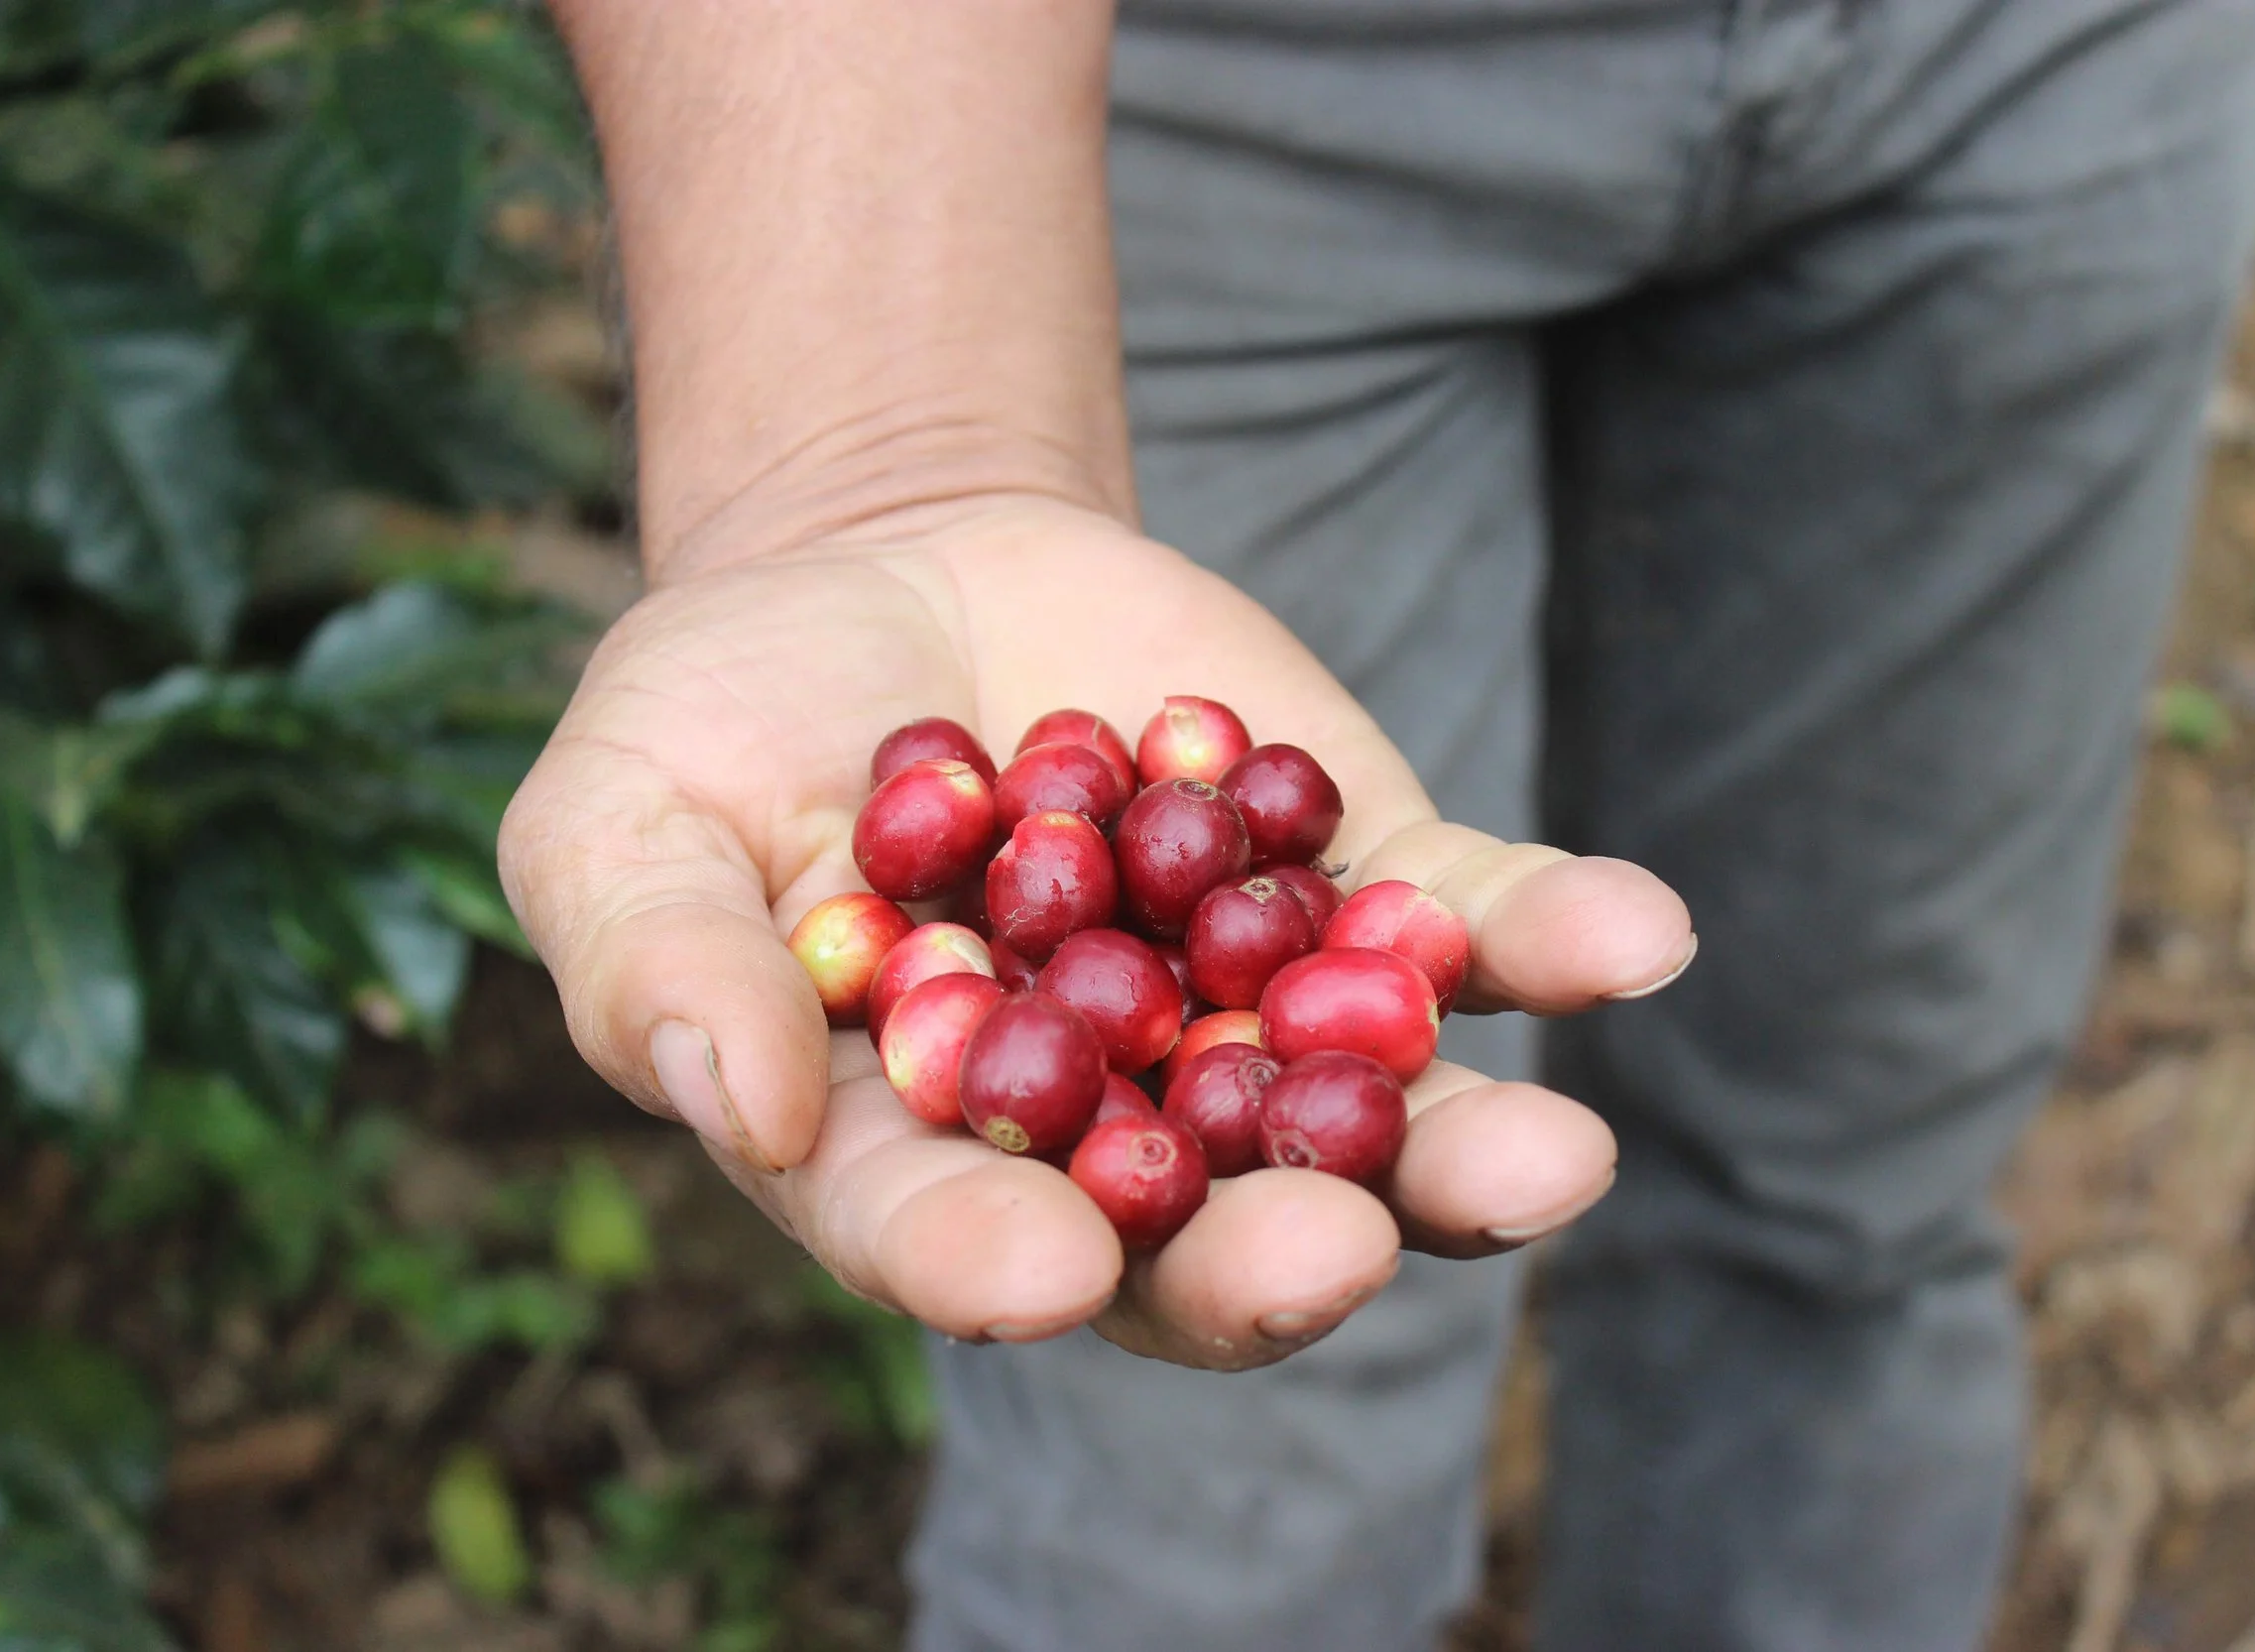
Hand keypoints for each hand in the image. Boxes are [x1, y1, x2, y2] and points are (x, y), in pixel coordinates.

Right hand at [499, 493, 1693, 1369]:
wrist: (892, 565)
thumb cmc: (723, 716)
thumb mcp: (620, 817)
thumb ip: (657, 968)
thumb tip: (744, 1109)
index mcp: (914, 1152)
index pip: (946, 1236)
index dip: (987, 1263)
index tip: (1045, 1278)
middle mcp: (1105, 1121)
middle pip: (1197, 1225)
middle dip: (1267, 1251)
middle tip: (1329, 1253)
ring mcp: (1250, 1009)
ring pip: (1369, 1113)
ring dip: (1465, 1152)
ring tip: (1551, 1160)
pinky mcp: (1356, 880)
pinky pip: (1471, 925)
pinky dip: (1553, 935)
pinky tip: (1634, 935)